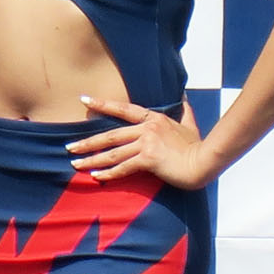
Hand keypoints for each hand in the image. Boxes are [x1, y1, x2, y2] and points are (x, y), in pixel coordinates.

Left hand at [68, 94, 218, 190]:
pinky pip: (123, 167)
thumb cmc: (198, 146)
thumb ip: (184, 110)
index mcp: (154, 118)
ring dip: (91, 159)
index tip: (84, 100)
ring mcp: (147, 143)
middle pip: (110, 134)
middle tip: (69, 147)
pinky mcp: (149, 159)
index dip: (103, 104)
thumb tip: (183, 96)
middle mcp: (147, 128)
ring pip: (112, 152)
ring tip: (75, 163)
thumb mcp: (190, 124)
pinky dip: (108, 173)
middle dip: (87, 142)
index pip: (123, 109)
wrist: (205, 162)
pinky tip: (95, 176)